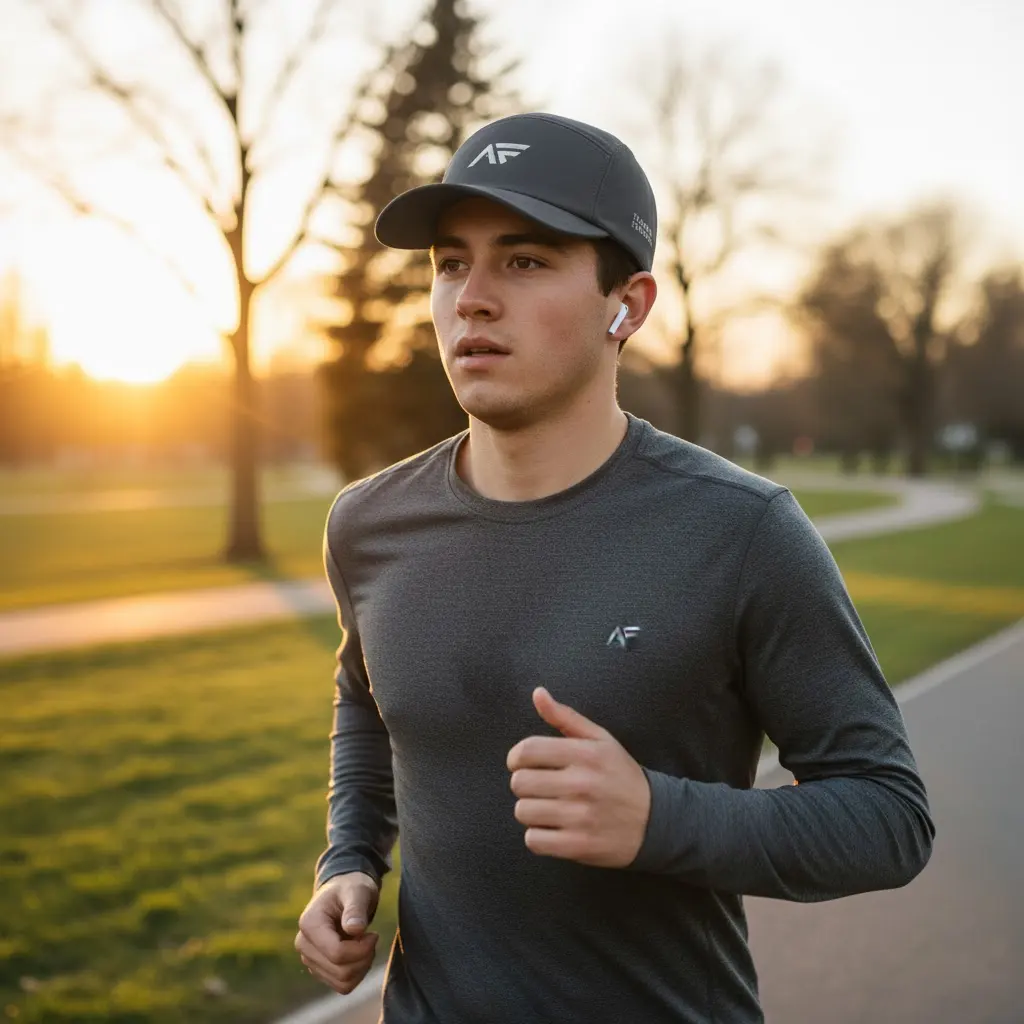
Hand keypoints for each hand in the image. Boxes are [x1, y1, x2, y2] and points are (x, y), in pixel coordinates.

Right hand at [295, 871, 379, 994]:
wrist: (343, 892)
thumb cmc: (351, 888)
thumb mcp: (357, 891)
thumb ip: (356, 908)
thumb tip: (355, 929)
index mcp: (309, 923)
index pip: (336, 953)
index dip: (361, 949)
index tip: (374, 934)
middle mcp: (304, 944)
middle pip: (341, 971)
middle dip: (364, 958)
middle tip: (371, 938)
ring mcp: (309, 959)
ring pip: (342, 983)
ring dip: (362, 967)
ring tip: (365, 944)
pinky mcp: (318, 969)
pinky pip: (342, 986)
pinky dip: (357, 973)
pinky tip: (360, 953)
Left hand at [506, 686, 651, 867]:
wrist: (655, 821)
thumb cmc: (620, 775)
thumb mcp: (600, 740)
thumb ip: (565, 716)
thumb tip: (537, 693)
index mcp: (586, 754)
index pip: (527, 750)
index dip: (515, 757)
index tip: (521, 763)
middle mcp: (583, 784)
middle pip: (520, 782)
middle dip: (524, 784)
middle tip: (540, 786)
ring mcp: (581, 817)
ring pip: (523, 812)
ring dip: (530, 810)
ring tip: (548, 808)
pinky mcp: (579, 846)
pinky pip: (534, 841)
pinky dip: (538, 837)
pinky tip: (553, 828)